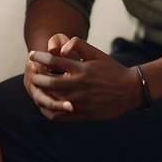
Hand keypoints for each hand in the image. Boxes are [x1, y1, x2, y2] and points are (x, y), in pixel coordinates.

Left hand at [26, 36, 140, 120]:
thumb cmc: (112, 69)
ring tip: (36, 89)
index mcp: (80, 70)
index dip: (40, 58)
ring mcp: (79, 101)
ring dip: (40, 94)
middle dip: (37, 77)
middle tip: (32, 74)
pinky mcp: (82, 114)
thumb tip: (61, 49)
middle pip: (48, 82)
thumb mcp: (97, 53)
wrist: (130, 90)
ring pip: (51, 100)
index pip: (53, 62)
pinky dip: (48, 111)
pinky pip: (59, 116)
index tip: (31, 55)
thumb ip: (78, 45)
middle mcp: (78, 86)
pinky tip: (45, 105)